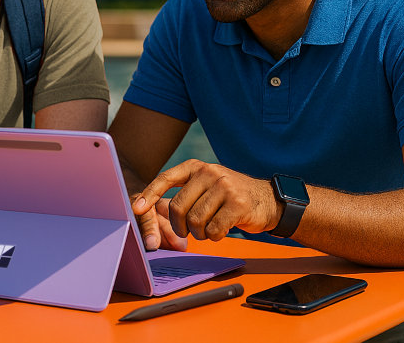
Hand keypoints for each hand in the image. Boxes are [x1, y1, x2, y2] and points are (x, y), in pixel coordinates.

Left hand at [131, 160, 282, 247]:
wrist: (267, 200)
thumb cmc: (229, 197)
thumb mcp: (206, 185)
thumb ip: (183, 192)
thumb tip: (148, 208)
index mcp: (197, 167)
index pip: (166, 178)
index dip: (149, 195)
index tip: (136, 210)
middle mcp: (210, 172)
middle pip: (178, 207)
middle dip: (180, 226)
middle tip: (188, 231)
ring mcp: (225, 187)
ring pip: (195, 221)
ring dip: (199, 233)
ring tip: (209, 228)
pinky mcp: (238, 204)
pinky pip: (213, 230)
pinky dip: (214, 236)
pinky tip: (222, 230)